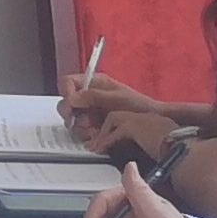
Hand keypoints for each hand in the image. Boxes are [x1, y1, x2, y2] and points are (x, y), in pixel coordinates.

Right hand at [57, 71, 172, 142]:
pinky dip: (86, 134)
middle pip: (65, 102)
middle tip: (83, 120)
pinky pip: (80, 130)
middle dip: (72, 114)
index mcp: (94, 83)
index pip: (68, 83)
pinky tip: (97, 134)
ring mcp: (90, 111)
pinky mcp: (92, 125)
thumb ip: (94, 96)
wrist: (151, 120)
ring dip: (81, 126)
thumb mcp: (116, 98)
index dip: (66, 93)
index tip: (71, 104)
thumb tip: (72, 97)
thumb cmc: (139, 105)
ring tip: (94, 129)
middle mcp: (89, 96)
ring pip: (71, 119)